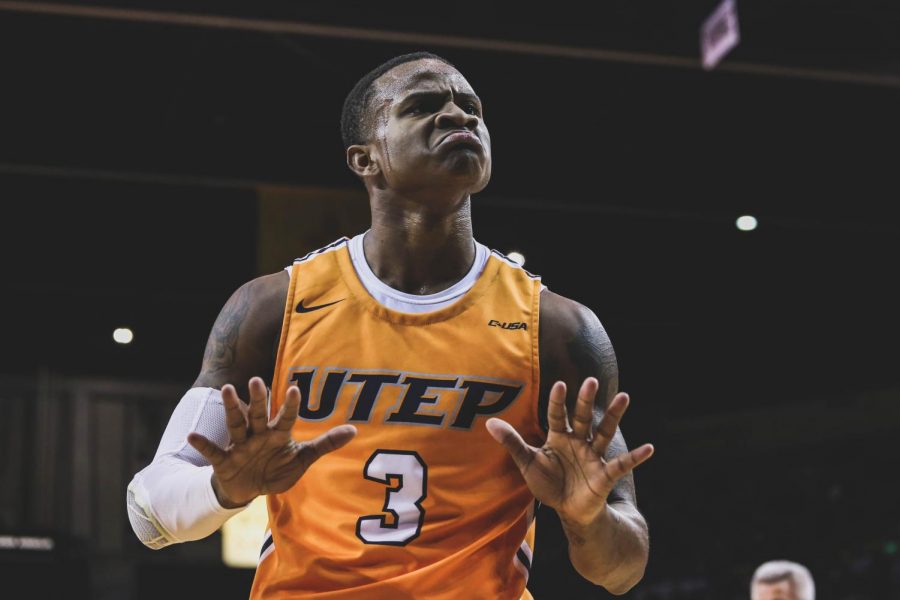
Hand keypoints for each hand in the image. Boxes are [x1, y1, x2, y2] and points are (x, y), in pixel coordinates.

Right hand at [188, 377, 356, 507]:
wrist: (248, 489)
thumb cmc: (276, 469)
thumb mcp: (302, 459)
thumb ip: (325, 444)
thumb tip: (354, 430)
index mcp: (278, 434)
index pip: (286, 417)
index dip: (291, 405)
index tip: (297, 388)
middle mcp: (258, 435)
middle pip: (258, 414)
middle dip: (257, 398)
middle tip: (256, 380)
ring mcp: (240, 446)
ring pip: (236, 424)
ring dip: (231, 408)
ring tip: (226, 389)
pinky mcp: (224, 460)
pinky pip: (213, 451)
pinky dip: (203, 444)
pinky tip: (192, 436)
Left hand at [486, 377, 652, 525]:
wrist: (569, 511)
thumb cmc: (549, 483)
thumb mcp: (528, 463)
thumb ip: (512, 443)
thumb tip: (489, 423)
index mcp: (559, 437)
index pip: (557, 416)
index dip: (558, 402)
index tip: (560, 384)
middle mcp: (578, 442)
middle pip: (583, 418)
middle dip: (586, 400)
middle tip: (591, 380)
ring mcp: (593, 457)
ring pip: (604, 433)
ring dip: (614, 416)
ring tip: (624, 397)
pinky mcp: (604, 475)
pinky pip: (622, 465)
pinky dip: (636, 457)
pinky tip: (649, 448)